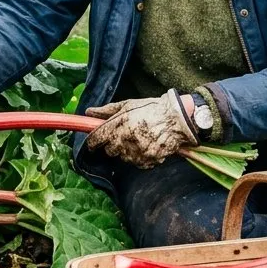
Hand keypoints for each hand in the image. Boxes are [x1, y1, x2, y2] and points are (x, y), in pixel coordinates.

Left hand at [84, 90, 198, 169]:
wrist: (177, 119)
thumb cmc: (152, 108)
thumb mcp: (128, 104)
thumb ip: (106, 110)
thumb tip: (88, 112)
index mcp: (119, 124)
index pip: (97, 139)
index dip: (93, 142)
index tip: (93, 142)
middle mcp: (126, 140)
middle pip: (110, 150)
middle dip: (113, 144)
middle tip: (123, 136)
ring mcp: (137, 152)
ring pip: (123, 157)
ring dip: (127, 151)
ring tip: (139, 138)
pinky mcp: (148, 160)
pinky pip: (137, 162)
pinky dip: (139, 156)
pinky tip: (147, 145)